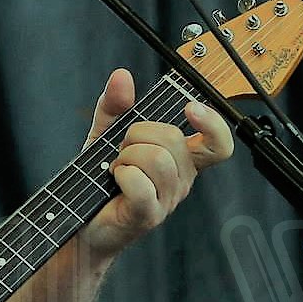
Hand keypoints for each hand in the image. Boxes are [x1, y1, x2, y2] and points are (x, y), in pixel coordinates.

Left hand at [80, 68, 233, 259]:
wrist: (84, 224)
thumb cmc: (101, 183)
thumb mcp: (106, 136)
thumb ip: (116, 105)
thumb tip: (122, 76)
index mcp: (182, 159)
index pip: (218, 142)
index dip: (212, 123)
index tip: (192, 107)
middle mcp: (181, 179)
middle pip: (174, 139)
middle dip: (138, 135)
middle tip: (122, 151)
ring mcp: (167, 200)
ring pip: (157, 158)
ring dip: (127, 157)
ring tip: (118, 168)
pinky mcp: (149, 215)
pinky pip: (139, 183)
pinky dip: (121, 175)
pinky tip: (115, 181)